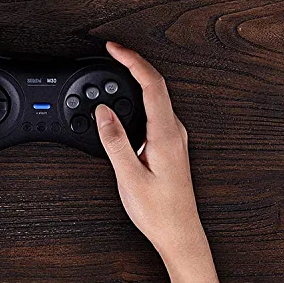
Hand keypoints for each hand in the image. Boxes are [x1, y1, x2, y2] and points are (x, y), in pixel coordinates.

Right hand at [95, 42, 206, 263]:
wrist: (180, 233)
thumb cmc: (158, 211)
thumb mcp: (129, 177)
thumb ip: (115, 141)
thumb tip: (103, 112)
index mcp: (166, 135)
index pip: (152, 84)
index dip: (133, 61)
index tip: (114, 49)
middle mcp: (175, 131)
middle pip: (156, 84)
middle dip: (133, 63)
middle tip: (112, 53)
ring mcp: (175, 137)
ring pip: (157, 97)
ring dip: (137, 80)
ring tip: (116, 71)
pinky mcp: (171, 144)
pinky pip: (156, 110)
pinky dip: (139, 98)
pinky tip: (126, 103)